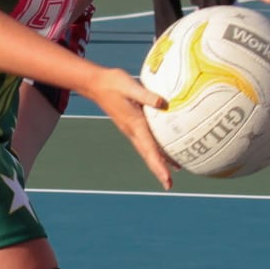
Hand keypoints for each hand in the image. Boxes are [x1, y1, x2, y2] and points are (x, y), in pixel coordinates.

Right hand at [83, 65, 174, 189]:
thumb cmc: (114, 83)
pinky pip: (146, 141)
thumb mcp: (130, 86)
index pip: (149, 149)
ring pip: (147, 151)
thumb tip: (163, 103)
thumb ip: (147, 95)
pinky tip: (164, 150)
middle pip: (148, 156)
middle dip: (159, 171)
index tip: (166, 179)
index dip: (159, 165)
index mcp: (135, 124)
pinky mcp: (132, 125)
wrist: (96, 84)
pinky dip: (155, 149)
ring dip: (158, 163)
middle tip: (169, 186)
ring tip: (173, 173)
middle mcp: (133, 131)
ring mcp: (131, 130)